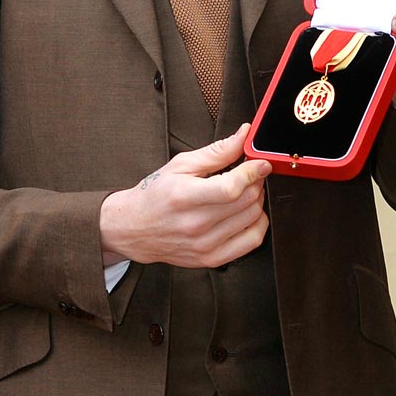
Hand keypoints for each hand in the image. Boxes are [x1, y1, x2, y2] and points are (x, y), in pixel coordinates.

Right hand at [99, 129, 270, 269]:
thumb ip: (216, 151)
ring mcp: (204, 245)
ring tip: (245, 191)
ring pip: (253, 218)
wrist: (135, 228)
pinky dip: (258, 223)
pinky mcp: (211, 259)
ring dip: (257, 200)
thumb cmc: (156, 195)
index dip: (252, 171)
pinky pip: (252, 241)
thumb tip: (243, 136)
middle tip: (250, 174)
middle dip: (256, 182)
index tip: (260, 163)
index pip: (231, 187)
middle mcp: (195, 224)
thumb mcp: (181, 165)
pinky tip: (248, 213)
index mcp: (184, 197)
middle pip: (246, 200)